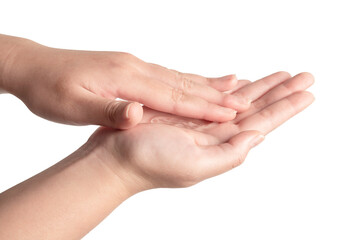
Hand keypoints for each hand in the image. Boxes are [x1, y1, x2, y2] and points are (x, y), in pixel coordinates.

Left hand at [1, 35, 252, 128]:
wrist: (33, 67)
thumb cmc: (49, 89)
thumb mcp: (72, 106)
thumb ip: (108, 110)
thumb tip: (137, 113)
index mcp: (125, 78)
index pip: (173, 97)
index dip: (203, 107)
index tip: (232, 112)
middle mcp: (136, 68)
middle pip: (183, 84)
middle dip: (216, 96)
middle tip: (246, 101)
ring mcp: (134, 66)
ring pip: (179, 78)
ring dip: (207, 86)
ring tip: (235, 87)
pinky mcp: (130, 69)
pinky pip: (167, 75)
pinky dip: (188, 80)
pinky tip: (198, 81)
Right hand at [91, 72, 313, 190]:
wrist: (116, 158)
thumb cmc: (149, 164)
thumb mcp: (195, 166)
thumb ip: (230, 155)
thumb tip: (258, 137)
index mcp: (223, 145)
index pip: (263, 122)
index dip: (285, 107)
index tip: (306, 94)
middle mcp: (216, 132)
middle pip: (257, 108)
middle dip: (280, 92)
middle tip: (304, 78)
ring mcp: (201, 119)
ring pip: (239, 99)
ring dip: (261, 87)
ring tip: (281, 76)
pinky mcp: (184, 109)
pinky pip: (214, 95)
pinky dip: (231, 88)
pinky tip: (241, 82)